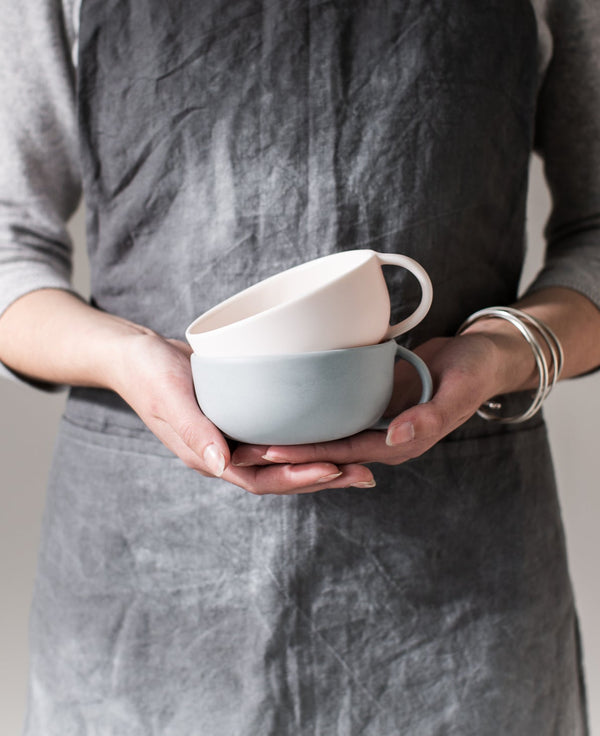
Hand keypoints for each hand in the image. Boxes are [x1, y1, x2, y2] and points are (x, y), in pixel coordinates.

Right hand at [111, 330, 374, 493]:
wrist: (137, 353)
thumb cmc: (148, 374)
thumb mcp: (169, 397)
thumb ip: (195, 431)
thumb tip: (225, 466)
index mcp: (209, 456)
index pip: (260, 479)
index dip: (297, 478)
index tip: (334, 469)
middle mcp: (225, 452)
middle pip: (281, 476)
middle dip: (322, 478)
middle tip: (365, 473)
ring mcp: (234, 436)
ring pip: (283, 459)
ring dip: (320, 462)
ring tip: (360, 459)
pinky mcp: (241, 417)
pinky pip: (278, 435)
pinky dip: (305, 437)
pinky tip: (331, 430)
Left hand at [231, 332, 529, 468]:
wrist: (484, 355)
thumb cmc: (475, 370)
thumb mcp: (460, 389)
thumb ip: (431, 415)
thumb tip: (394, 439)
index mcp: (402, 442)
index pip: (343, 452)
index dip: (305, 452)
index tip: (268, 448)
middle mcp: (385, 437)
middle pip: (327, 449)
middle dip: (287, 451)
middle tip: (239, 446)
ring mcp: (378, 421)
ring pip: (328, 433)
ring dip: (293, 433)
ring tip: (248, 428)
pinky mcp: (375, 403)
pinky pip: (338, 413)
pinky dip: (311, 411)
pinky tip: (283, 403)